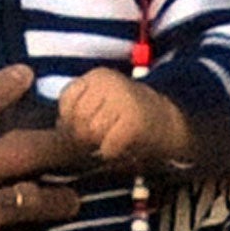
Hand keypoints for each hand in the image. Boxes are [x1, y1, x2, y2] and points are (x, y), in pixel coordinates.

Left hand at [58, 69, 192, 164]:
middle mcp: (110, 83)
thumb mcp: (102, 102)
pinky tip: (123, 150)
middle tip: (100, 141)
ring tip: (111, 144)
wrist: (174, 124)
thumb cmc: (130, 118)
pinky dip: (112, 155)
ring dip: (97, 148)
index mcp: (99, 76)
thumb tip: (54, 131)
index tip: (87, 127)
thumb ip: (78, 110)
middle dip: (81, 138)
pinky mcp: (133, 125)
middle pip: (76, 120)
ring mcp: (123, 102)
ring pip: (89, 135)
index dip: (69, 120)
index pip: (66, 101)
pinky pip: (107, 148)